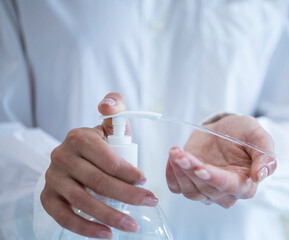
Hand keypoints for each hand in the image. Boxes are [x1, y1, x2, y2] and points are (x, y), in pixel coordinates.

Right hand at [41, 93, 157, 238]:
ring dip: (111, 216)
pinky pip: (65, 217)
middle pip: (98, 182)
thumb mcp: (110, 124)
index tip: (146, 182)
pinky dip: (86, 228)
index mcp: (79, 138)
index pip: (108, 159)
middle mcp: (61, 156)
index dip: (129, 173)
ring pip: (83, 202)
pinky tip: (107, 234)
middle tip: (149, 202)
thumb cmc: (101, 143)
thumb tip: (107, 107)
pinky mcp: (48, 198)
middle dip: (128, 195)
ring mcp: (53, 179)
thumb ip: (115, 108)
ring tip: (132, 225)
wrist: (76, 155)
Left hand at [166, 115, 275, 207]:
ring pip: (190, 191)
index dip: (214, 179)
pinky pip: (176, 187)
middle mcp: (225, 191)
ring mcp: (206, 189)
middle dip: (191, 171)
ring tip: (176, 151)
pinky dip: (171, 175)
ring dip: (180, 171)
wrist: (224, 129)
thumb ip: (265, 155)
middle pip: (206, 190)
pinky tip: (173, 158)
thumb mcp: (258, 136)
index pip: (228, 186)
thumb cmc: (243, 133)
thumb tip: (260, 175)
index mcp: (245, 183)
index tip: (200, 168)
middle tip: (181, 153)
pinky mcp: (190, 183)